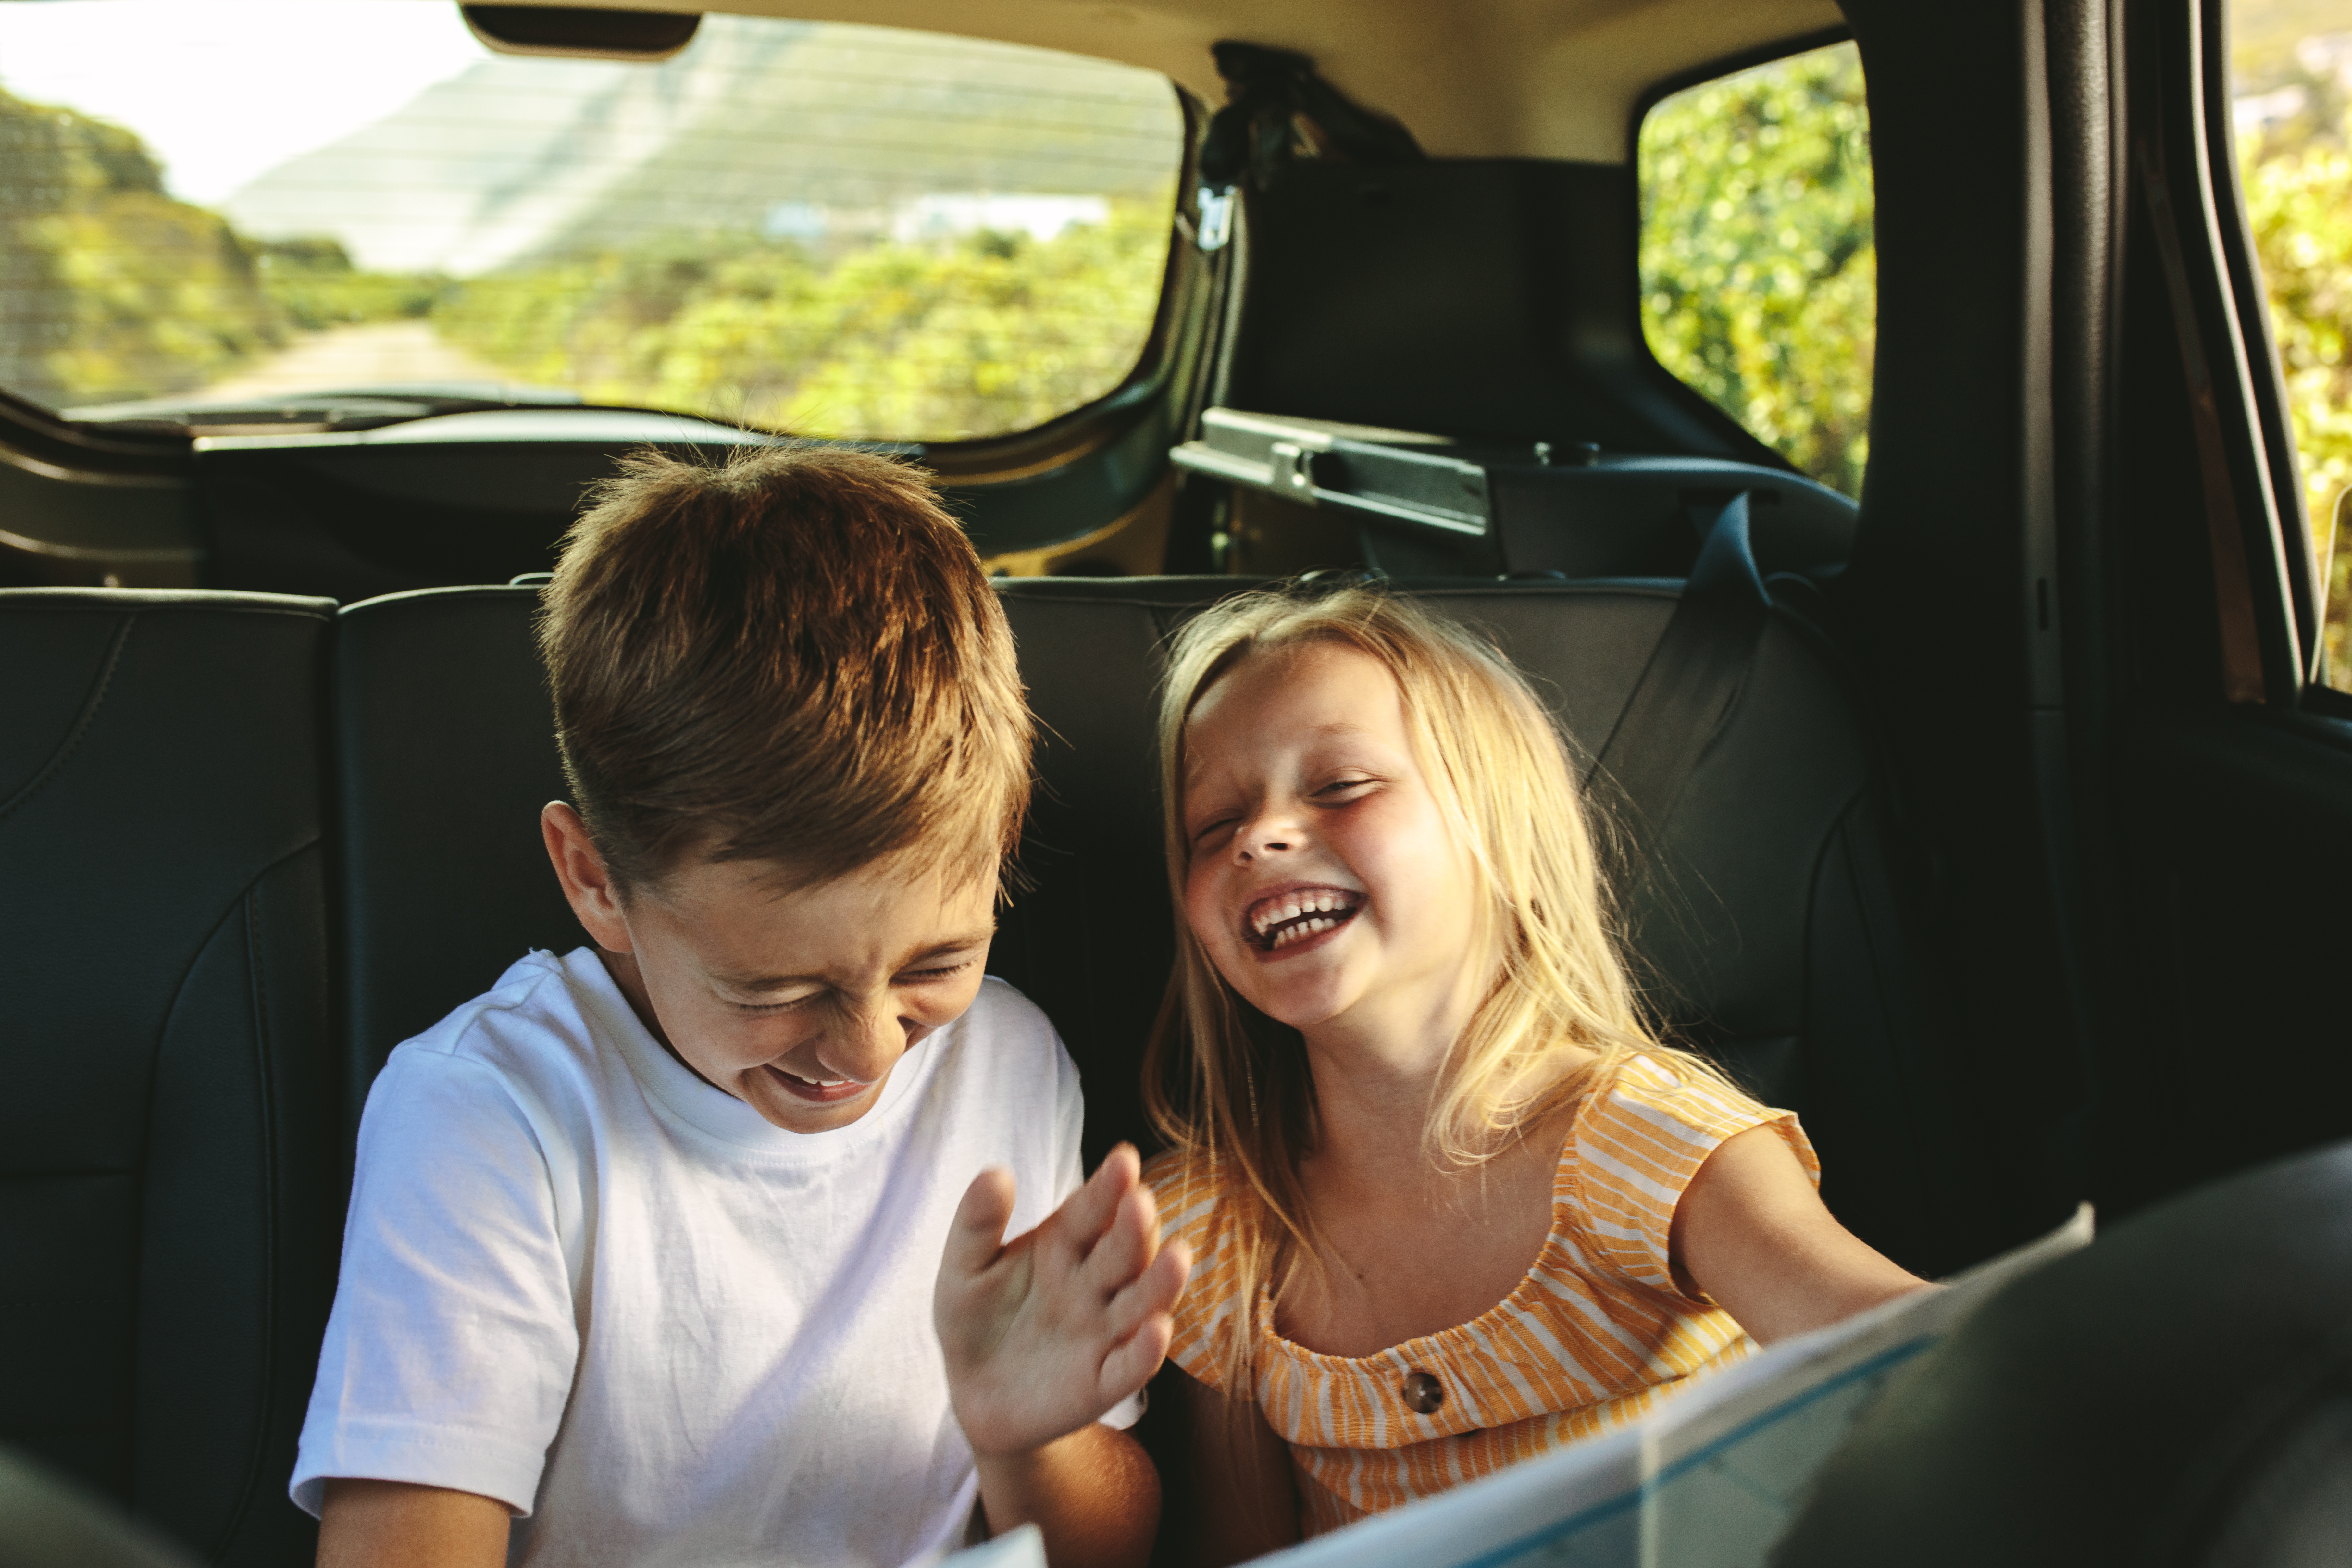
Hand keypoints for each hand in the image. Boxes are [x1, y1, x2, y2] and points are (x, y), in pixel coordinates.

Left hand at [935, 1144, 1191, 1456]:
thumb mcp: (964, 1268)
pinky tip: (1157, 1330)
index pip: (1092, 1210)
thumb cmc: (974, 1319)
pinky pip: (1128, 1367)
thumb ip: (977, 1223)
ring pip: (1140, 1303)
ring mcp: (1103, 1332)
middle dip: (1135, 1229)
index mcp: (1065, 1244)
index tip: (1123, 1158)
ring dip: (1160, 1282)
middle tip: (1141, 1204)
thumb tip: (996, 1172)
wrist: (973, 1393)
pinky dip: (1145, 1351)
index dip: (1108, 1186)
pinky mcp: (1102, 1382)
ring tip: (1177, 1257)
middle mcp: (1094, 1283)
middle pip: (1122, 1252)